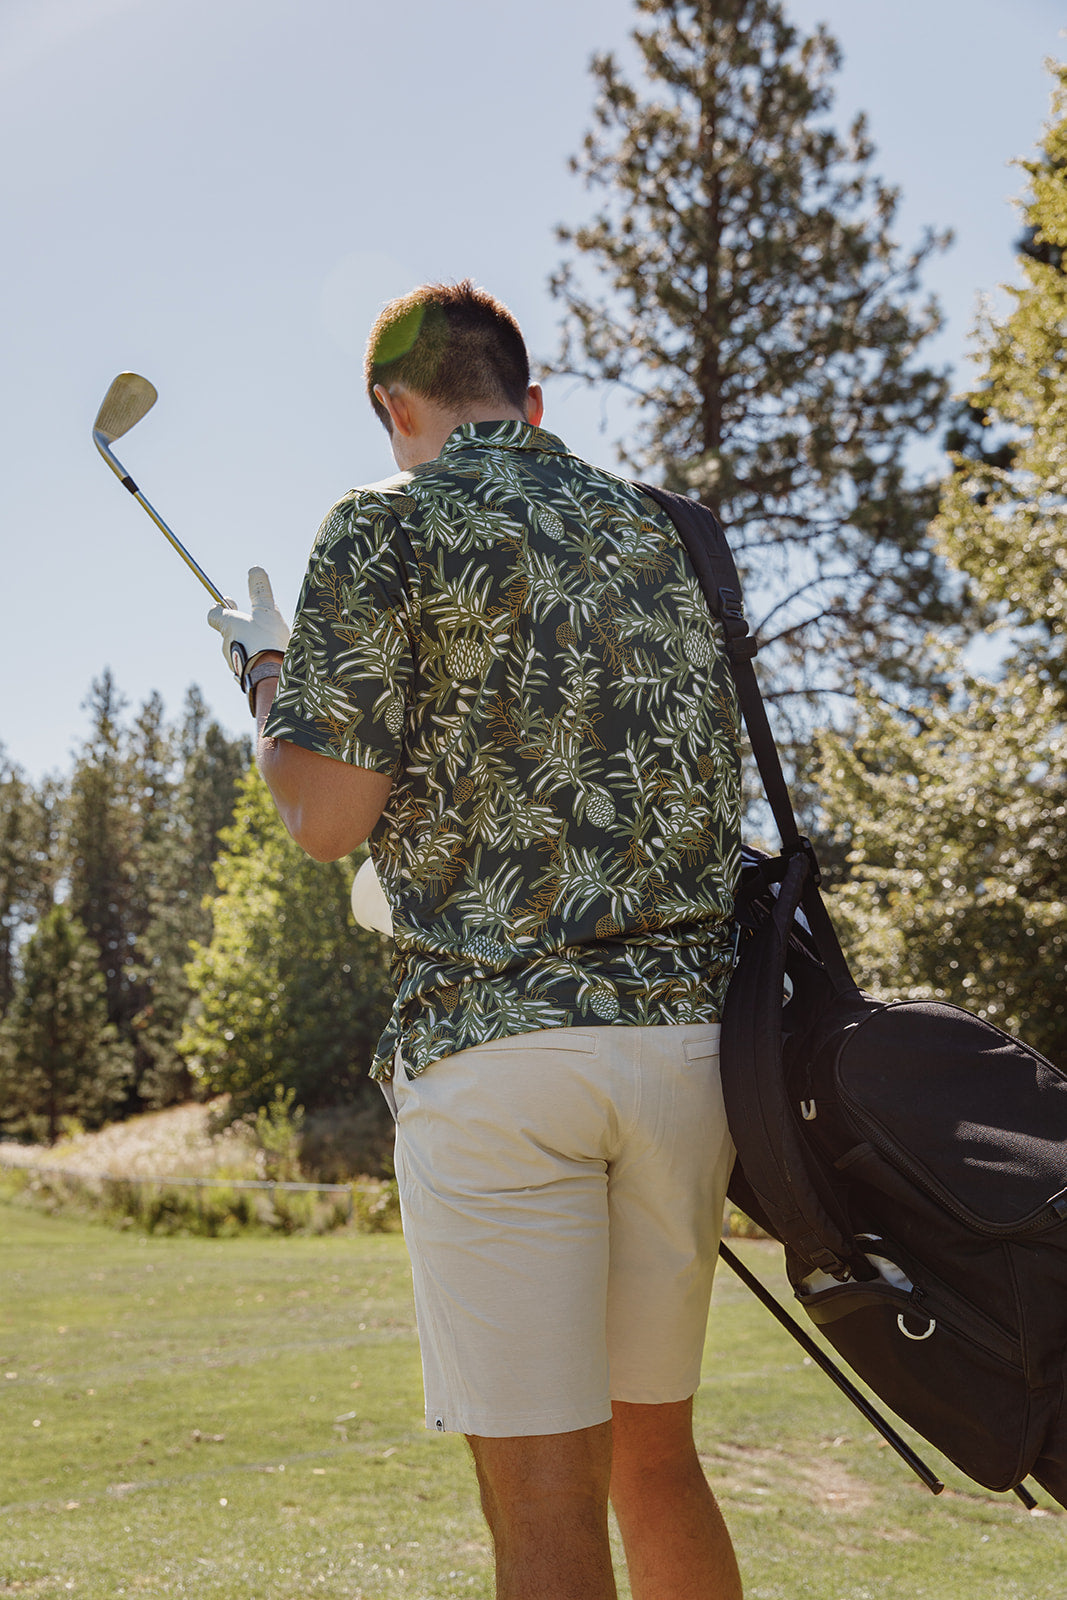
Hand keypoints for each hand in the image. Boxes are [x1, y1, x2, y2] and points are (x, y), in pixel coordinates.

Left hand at [207, 567, 290, 684]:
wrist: (270, 678)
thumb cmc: (266, 642)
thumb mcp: (266, 612)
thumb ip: (260, 592)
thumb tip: (254, 568)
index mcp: (229, 626)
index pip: (214, 614)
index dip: (220, 607)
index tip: (226, 601)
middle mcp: (226, 646)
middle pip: (228, 632)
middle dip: (238, 626)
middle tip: (249, 621)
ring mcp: (233, 664)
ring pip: (239, 649)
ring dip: (249, 645)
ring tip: (267, 644)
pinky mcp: (243, 678)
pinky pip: (247, 665)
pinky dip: (255, 660)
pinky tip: (269, 661)